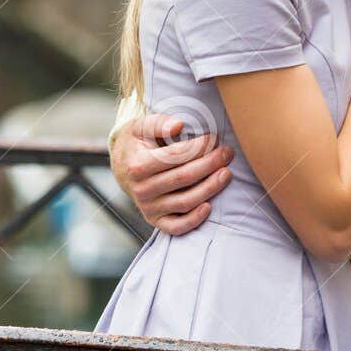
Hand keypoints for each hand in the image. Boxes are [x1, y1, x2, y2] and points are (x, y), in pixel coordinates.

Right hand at [109, 113, 233, 235]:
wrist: (122, 166)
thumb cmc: (137, 142)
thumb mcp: (141, 126)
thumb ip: (159, 123)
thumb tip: (178, 126)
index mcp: (138, 166)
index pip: (174, 156)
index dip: (197, 147)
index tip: (214, 138)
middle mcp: (142, 190)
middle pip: (183, 178)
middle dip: (209, 164)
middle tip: (227, 153)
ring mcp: (149, 207)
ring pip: (185, 202)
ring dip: (210, 188)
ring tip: (227, 173)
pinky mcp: (155, 221)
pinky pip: (177, 227)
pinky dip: (194, 220)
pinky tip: (209, 206)